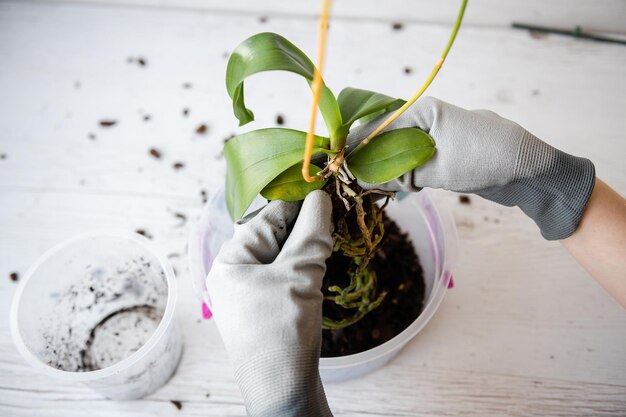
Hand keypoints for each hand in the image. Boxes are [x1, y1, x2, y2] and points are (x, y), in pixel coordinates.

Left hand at [206, 190, 333, 416]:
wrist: (282, 392)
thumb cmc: (282, 332)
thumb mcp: (299, 276)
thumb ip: (310, 233)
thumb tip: (321, 197)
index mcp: (230, 260)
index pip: (267, 217)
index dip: (298, 202)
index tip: (327, 188)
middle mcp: (234, 273)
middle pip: (273, 234)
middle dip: (304, 227)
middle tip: (334, 219)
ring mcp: (248, 292)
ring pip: (282, 255)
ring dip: (306, 248)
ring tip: (329, 244)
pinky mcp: (265, 308)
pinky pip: (284, 275)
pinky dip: (303, 268)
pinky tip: (320, 269)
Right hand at [347, 97, 594, 239]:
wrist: (530, 172)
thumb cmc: (485, 158)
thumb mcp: (436, 167)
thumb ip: (397, 173)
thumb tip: (363, 179)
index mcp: (424, 110)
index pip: (379, 125)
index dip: (359, 147)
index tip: (344, 169)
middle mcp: (428, 118)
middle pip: (387, 139)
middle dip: (373, 162)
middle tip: (360, 185)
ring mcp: (437, 135)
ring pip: (400, 153)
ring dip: (390, 172)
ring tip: (379, 190)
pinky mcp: (444, 153)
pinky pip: (415, 162)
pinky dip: (406, 176)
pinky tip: (401, 190)